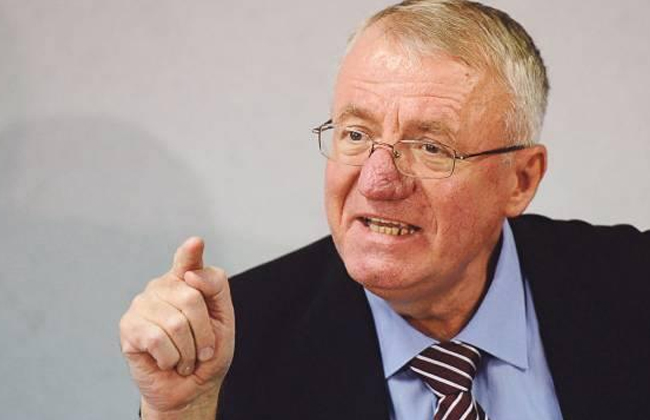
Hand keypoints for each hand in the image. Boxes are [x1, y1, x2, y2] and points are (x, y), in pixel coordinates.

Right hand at [119, 237, 234, 415]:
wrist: (190, 389)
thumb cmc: (207, 354)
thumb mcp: (224, 320)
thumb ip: (216, 289)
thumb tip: (193, 275)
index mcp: (188, 281)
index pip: (188, 260)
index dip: (190, 252)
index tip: (196, 243)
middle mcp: (163, 287)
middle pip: (192, 298)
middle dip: (204, 333)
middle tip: (201, 349)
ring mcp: (143, 304)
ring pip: (176, 323)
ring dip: (188, 350)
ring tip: (184, 356)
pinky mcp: (129, 326)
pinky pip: (158, 339)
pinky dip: (170, 358)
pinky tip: (167, 360)